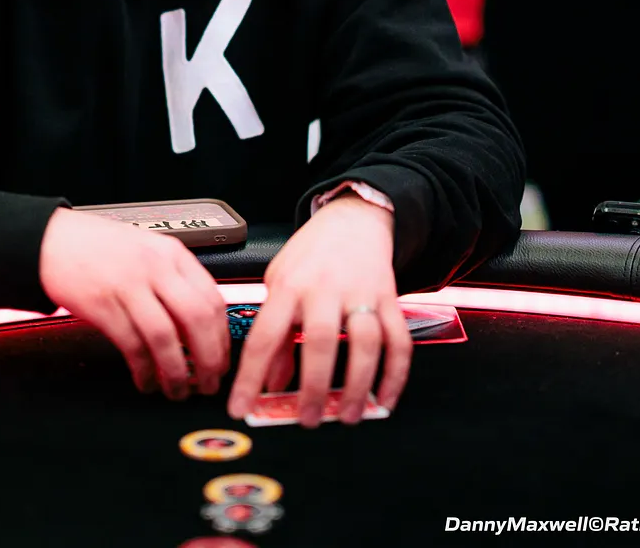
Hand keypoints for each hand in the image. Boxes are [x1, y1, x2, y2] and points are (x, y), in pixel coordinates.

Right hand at [39, 208, 228, 399]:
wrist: (51, 240)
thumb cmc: (98, 247)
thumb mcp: (147, 249)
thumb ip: (173, 278)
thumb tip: (200, 323)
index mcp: (171, 254)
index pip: (213, 299)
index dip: (222, 338)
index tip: (221, 360)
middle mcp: (154, 267)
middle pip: (197, 320)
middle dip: (209, 360)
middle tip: (209, 383)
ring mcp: (128, 285)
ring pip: (166, 338)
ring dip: (177, 372)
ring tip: (179, 390)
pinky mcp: (102, 305)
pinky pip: (132, 345)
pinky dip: (144, 370)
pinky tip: (146, 380)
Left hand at [227, 194, 410, 426]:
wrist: (353, 219)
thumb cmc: (310, 255)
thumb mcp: (279, 283)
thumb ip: (275, 333)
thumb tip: (270, 384)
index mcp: (289, 286)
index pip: (264, 336)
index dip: (250, 377)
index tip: (241, 408)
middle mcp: (325, 289)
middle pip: (320, 340)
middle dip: (313, 386)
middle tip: (307, 419)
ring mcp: (361, 293)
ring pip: (365, 343)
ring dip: (357, 385)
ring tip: (347, 416)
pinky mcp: (389, 299)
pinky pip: (398, 340)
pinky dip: (395, 374)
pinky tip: (384, 400)